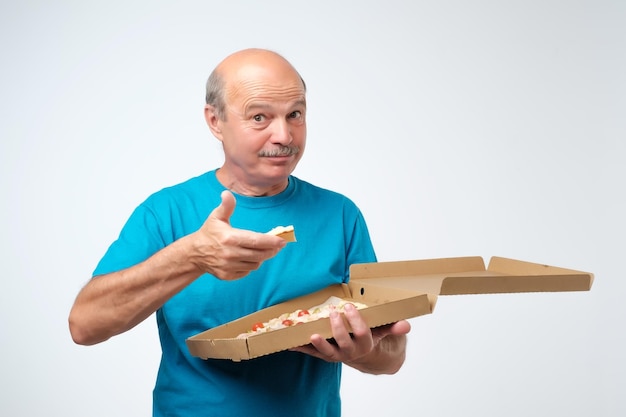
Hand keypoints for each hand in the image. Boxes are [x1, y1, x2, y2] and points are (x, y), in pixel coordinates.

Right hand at [188, 190, 286, 279]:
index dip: (271, 241)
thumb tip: (227, 193)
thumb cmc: (209, 233)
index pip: (256, 241)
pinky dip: (251, 265)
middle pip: (259, 254)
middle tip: (278, 246)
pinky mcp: (227, 276)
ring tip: (263, 251)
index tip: (282, 241)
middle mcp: (230, 254)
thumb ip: (226, 206)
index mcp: (229, 238)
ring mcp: (228, 266)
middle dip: (271, 250)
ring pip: (255, 264)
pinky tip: (250, 258)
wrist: (194, 253)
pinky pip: (246, 272)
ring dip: (261, 258)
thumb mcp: (216, 217)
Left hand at [291, 303, 410, 371]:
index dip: (356, 321)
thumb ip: (392, 326)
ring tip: (311, 334)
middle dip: (338, 328)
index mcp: (366, 344)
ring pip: (327, 352)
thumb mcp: (383, 330)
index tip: (350, 307)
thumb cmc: (370, 336)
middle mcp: (350, 352)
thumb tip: (406, 324)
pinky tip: (290, 343)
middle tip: (333, 312)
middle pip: (344, 342)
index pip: (362, 333)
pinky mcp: (323, 355)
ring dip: (319, 344)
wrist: (362, 355)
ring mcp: (336, 354)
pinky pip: (311, 352)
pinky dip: (300, 348)